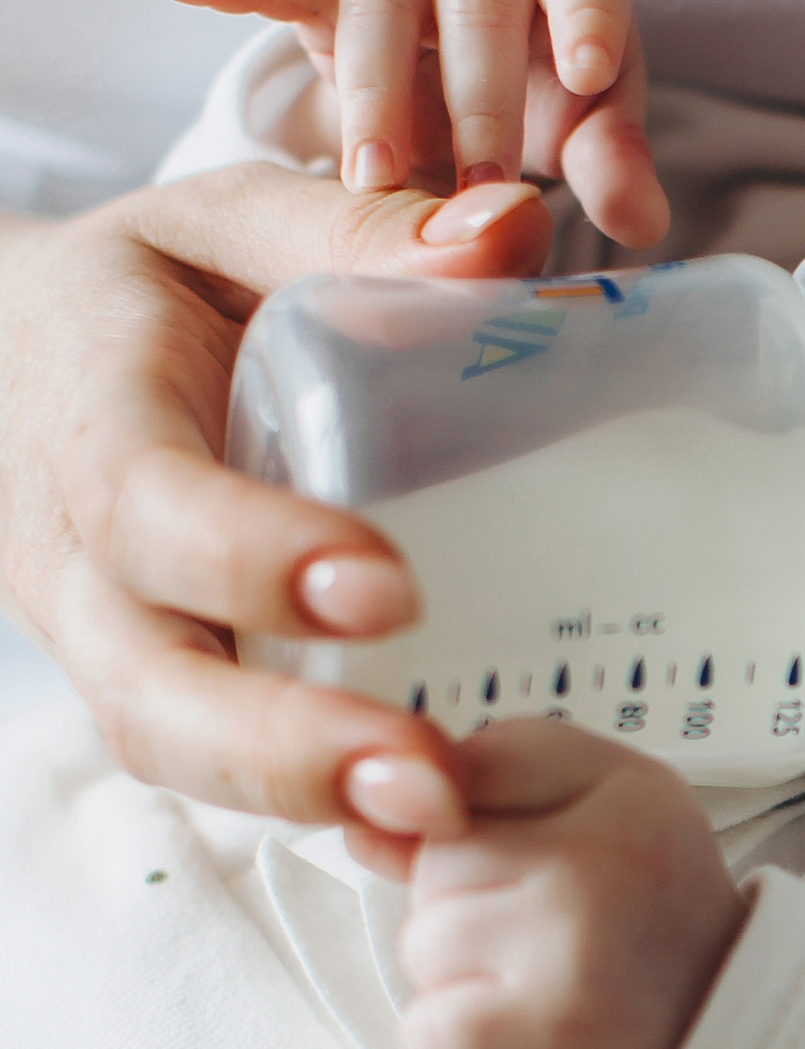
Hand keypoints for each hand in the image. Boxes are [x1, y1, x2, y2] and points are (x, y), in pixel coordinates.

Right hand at [0, 163, 554, 821]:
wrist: (22, 361)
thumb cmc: (148, 291)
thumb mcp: (228, 222)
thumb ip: (356, 226)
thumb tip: (511, 233)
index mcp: (92, 416)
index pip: (148, 504)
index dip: (251, 557)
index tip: (385, 588)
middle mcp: (80, 556)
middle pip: (148, 683)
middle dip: (280, 746)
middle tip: (423, 778)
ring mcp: (108, 639)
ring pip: (172, 748)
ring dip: (299, 800)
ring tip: (437, 823)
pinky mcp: (160, 687)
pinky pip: (215, 766)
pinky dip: (310, 805)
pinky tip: (428, 826)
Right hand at [142, 0, 668, 247]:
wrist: (471, 53)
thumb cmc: (546, 86)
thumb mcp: (585, 125)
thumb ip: (614, 162)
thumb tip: (645, 223)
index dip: (588, 17)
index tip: (588, 73)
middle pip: (477, 3)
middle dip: (475, 100)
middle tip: (474, 190)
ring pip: (381, 3)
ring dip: (376, 91)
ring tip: (373, 177)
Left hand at [369, 720, 747, 1048]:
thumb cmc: (642, 922)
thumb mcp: (597, 810)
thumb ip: (482, 786)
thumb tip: (363, 814)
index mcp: (630, 788)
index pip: (468, 770)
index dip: (478, 823)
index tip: (537, 860)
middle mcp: (609, 859)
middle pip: (437, 861)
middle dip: (466, 904)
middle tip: (550, 939)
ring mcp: (575, 949)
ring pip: (424, 942)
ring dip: (461, 977)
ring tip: (541, 987)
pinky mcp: (543, 1038)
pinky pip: (425, 1027)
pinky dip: (455, 1044)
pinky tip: (521, 1039)